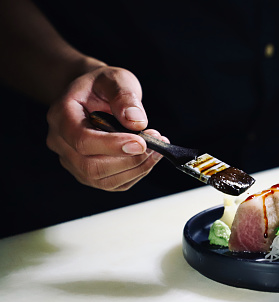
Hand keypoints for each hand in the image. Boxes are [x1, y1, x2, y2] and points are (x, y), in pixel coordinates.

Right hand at [46, 66, 166, 190]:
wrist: (94, 94)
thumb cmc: (102, 86)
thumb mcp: (115, 79)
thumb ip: (124, 97)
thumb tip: (136, 122)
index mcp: (61, 115)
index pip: (82, 140)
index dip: (113, 145)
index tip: (141, 142)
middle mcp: (61, 142)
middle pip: (91, 167)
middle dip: (130, 160)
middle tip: (156, 142)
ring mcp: (72, 161)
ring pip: (103, 180)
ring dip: (136, 168)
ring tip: (157, 149)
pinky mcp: (88, 173)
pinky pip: (113, 184)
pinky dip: (136, 173)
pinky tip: (149, 157)